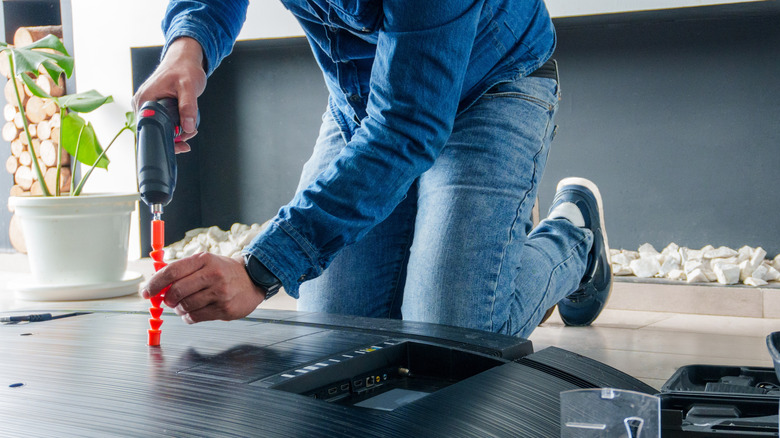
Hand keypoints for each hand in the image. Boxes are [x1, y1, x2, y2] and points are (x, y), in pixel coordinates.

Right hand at [132, 37, 206, 153]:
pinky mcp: (154, 107)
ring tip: (190, 128)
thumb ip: (188, 106)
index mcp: (144, 100)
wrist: (183, 60)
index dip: (164, 139)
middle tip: (190, 134)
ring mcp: (147, 106)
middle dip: (173, 138)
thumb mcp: (188, 86)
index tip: (180, 143)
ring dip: (176, 134)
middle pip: (153, 131)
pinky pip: (162, 123)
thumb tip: (188, 127)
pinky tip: (185, 125)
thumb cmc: (183, 69)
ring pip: (159, 128)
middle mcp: (142, 104)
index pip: (148, 129)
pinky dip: (174, 128)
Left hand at [141, 252, 265, 323]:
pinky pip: (195, 317)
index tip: (146, 291)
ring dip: (179, 309)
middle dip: (168, 299)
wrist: (253, 279)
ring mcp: (220, 293)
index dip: (154, 283)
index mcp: (204, 260)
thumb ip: (182, 270)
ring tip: (185, 305)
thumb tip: (155, 284)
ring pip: (185, 306)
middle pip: (176, 291)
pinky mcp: (224, 309)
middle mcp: (212, 275)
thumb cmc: (224, 271)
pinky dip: (188, 317)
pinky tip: (193, 312)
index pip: (171, 272)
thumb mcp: (205, 262)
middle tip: (169, 300)